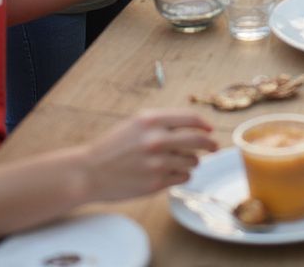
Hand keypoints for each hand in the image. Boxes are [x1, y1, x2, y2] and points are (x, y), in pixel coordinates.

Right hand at [80, 109, 217, 200]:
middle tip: (214, 147)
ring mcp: (157, 163)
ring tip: (181, 161)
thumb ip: (164, 121)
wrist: (90, 172)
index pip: (191, 119)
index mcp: (152, 120)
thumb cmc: (114, 146)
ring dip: (192, 161)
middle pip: (198, 141)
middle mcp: (156, 140)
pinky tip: (173, 173)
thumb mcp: (137, 122)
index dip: (205, 125)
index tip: (211, 130)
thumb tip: (195, 126)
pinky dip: (182, 175)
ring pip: (192, 161)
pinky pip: (183, 177)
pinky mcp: (156, 183)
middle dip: (210, 145)